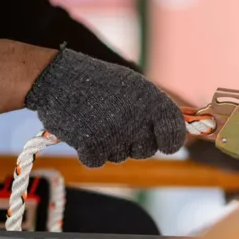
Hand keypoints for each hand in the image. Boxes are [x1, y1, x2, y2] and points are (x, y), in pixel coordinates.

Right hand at [24, 48, 185, 167]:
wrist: (58, 78)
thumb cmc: (100, 83)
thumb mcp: (136, 89)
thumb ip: (158, 112)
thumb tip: (181, 135)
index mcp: (153, 103)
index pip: (175, 136)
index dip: (169, 140)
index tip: (162, 138)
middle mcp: (139, 120)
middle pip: (147, 151)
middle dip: (134, 141)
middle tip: (116, 120)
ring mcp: (116, 135)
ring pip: (121, 156)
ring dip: (110, 144)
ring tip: (97, 119)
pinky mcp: (93, 147)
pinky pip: (99, 161)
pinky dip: (90, 151)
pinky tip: (84, 129)